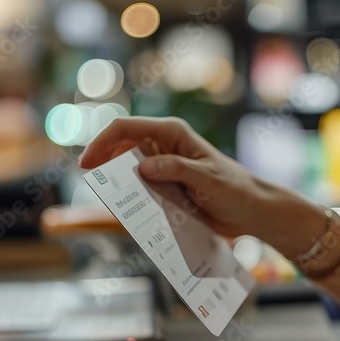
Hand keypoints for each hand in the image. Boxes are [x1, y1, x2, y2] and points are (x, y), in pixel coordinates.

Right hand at [78, 117, 323, 257]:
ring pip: (127, 168)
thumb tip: (143, 168)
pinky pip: (139, 187)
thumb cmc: (236, 190)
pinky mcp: (165, 184)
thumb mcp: (207, 179)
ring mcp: (163, 165)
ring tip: (110, 199)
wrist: (252, 211)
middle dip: (104, 162)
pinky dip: (130, 196)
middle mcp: (163, 145)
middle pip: (121, 146)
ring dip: (117, 181)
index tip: (87, 165)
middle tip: (94, 184)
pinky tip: (127, 210)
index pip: (126, 129)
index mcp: (172, 133)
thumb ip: (176, 170)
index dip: (101, 143)